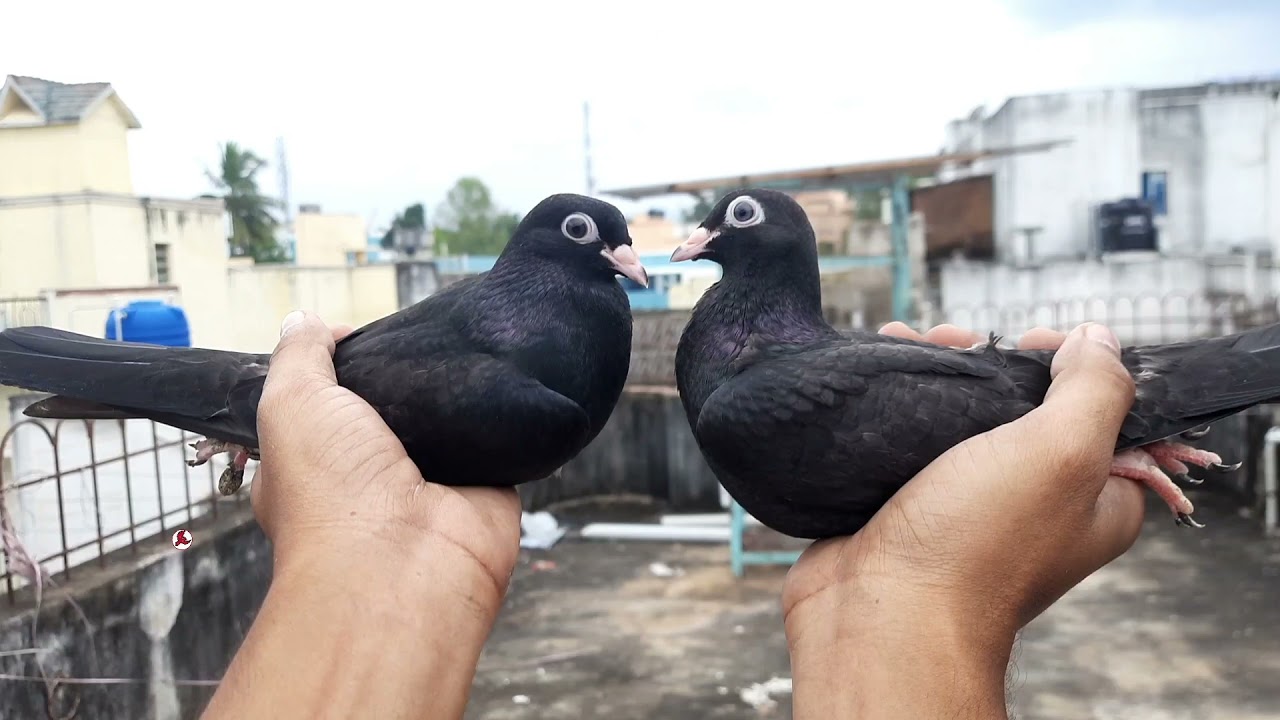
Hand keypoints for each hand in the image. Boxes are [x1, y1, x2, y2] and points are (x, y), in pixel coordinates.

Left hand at [205, 311, 521, 719]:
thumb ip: (298, 357)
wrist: (403, 565)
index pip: (326, 404)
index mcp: (316, 464)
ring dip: (456, 393)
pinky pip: (497, 440)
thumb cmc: (330, 493)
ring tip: (467, 348)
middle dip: (406, 376)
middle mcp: (371, 477)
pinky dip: (502, 418)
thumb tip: (305, 320)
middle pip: (393, 407)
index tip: (360, 335)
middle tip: (422, 336)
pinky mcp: (486, 488)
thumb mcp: (290, 404)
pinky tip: (504, 384)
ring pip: (447, 420)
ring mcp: (431, 484)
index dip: (339, 366)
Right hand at [782, 322, 1145, 718]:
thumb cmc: (977, 547)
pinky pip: (912, 436)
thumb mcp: (1063, 454)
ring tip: (907, 341)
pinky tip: (880, 366)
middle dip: (988, 361)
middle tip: (953, 341)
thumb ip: (1096, 389)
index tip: (1027, 342)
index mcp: (1096, 499)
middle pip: (1024, 405)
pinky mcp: (912, 503)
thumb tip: (1097, 339)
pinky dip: (899, 399)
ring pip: (962, 417)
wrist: (881, 614)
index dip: (1070, 364)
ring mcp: (969, 502)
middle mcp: (1037, 501)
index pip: (1103, 410)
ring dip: (937, 372)